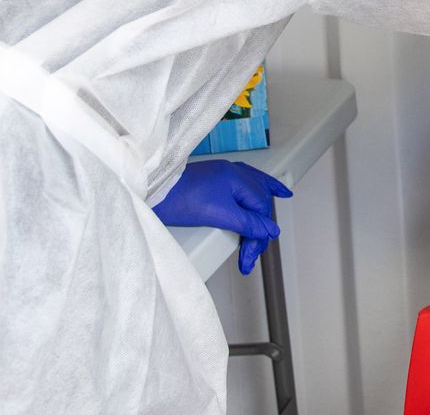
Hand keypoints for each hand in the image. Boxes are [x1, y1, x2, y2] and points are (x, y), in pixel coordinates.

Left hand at [152, 160, 292, 273]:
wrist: (151, 193)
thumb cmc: (179, 200)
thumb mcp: (219, 215)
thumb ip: (248, 223)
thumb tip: (270, 231)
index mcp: (236, 177)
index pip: (260, 209)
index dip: (257, 235)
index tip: (250, 256)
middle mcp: (232, 173)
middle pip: (257, 203)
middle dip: (256, 231)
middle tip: (249, 255)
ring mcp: (223, 176)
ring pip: (253, 195)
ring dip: (259, 216)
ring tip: (265, 235)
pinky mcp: (214, 182)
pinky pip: (245, 186)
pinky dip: (258, 193)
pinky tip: (277, 191)